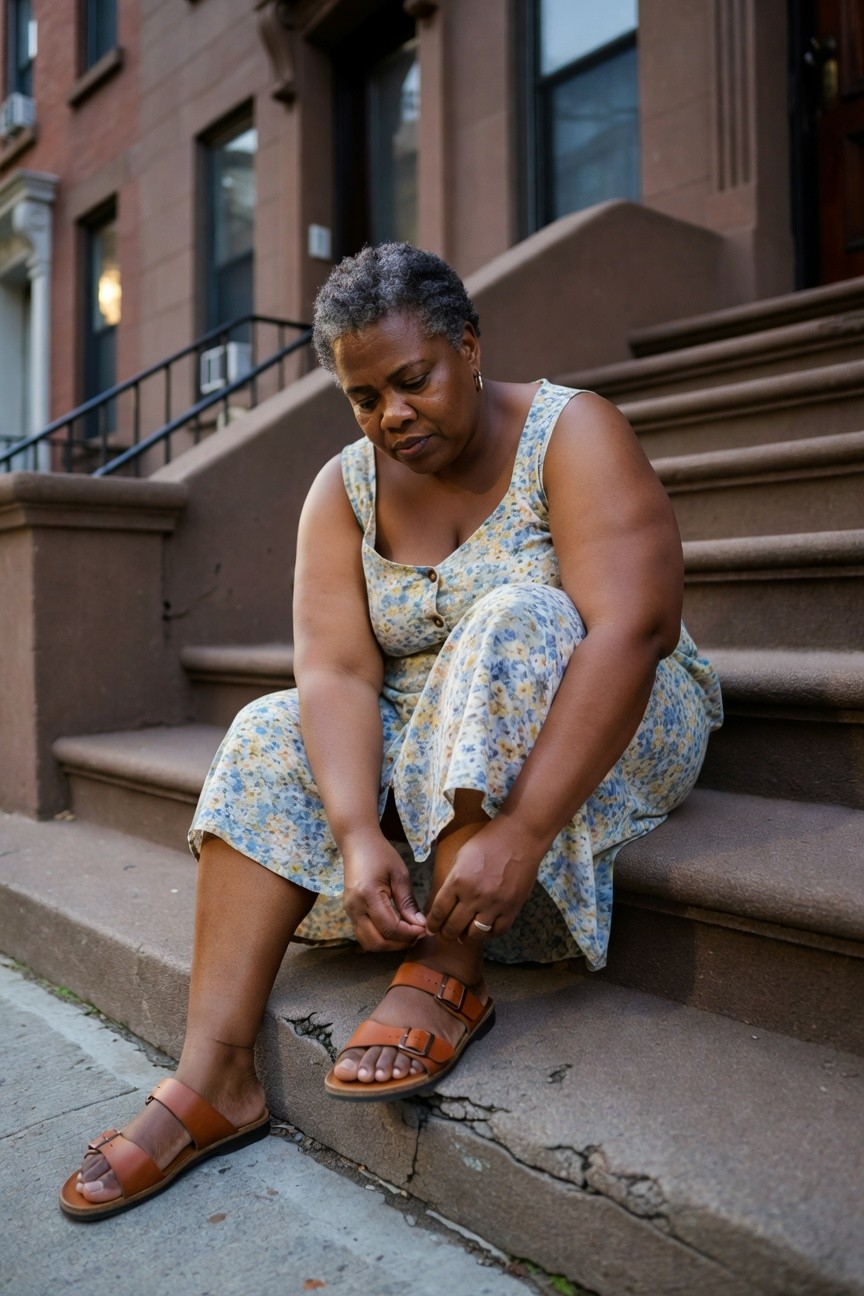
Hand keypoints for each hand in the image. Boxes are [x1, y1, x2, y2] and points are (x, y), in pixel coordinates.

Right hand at [342, 830, 427, 951]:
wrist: (357, 843)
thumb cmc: (381, 854)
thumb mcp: (400, 874)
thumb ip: (408, 902)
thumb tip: (420, 925)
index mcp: (368, 895)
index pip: (390, 928)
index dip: (409, 934)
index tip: (425, 930)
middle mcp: (355, 908)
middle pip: (377, 942)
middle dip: (399, 944)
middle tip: (417, 935)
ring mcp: (349, 912)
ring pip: (368, 943)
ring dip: (389, 945)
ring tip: (407, 935)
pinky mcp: (350, 913)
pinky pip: (364, 935)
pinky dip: (380, 938)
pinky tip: (395, 930)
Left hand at [426, 817, 543, 941]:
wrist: (519, 837)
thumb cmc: (487, 843)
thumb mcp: (461, 857)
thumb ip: (452, 881)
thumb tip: (445, 903)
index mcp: (457, 881)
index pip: (438, 912)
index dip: (432, 924)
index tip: (432, 929)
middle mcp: (474, 896)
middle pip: (453, 927)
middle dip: (446, 934)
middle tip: (446, 934)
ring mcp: (494, 904)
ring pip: (475, 935)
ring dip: (466, 938)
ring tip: (464, 935)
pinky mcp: (512, 908)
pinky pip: (497, 931)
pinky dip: (489, 934)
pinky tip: (485, 928)